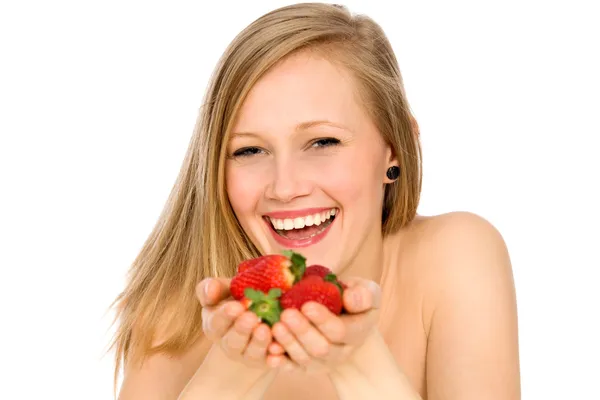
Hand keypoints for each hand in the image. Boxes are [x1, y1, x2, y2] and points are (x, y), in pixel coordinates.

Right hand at [196, 277, 273, 368]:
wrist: (261, 313)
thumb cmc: (238, 297)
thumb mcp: (225, 290)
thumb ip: (213, 287)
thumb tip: (209, 290)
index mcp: (215, 326)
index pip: (216, 323)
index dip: (225, 315)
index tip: (236, 306)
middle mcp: (229, 344)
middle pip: (233, 341)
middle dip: (242, 329)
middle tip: (251, 317)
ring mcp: (248, 355)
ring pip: (252, 353)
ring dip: (258, 342)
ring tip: (265, 329)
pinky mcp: (267, 360)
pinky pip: (271, 361)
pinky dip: (275, 357)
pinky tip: (279, 347)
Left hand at [265, 277, 380, 373]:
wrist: (345, 321)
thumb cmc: (352, 301)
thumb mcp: (366, 292)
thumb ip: (363, 294)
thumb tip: (350, 298)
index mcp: (358, 332)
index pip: (340, 330)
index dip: (323, 320)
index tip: (307, 305)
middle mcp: (342, 351)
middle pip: (321, 348)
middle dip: (303, 332)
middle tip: (286, 314)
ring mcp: (323, 361)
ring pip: (305, 358)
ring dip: (289, 343)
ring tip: (275, 327)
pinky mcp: (306, 366)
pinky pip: (293, 367)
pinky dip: (281, 362)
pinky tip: (270, 353)